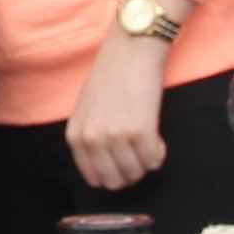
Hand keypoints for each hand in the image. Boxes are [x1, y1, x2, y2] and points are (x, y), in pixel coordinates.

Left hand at [64, 32, 171, 190]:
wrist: (131, 51)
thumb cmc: (110, 77)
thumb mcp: (85, 110)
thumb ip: (89, 138)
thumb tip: (103, 168)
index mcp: (75, 136)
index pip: (93, 177)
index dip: (112, 175)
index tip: (123, 165)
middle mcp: (92, 139)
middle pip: (115, 181)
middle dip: (130, 174)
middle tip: (138, 156)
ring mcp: (115, 136)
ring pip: (136, 172)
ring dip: (146, 162)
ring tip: (147, 141)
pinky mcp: (141, 131)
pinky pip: (154, 161)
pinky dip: (159, 153)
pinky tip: (157, 137)